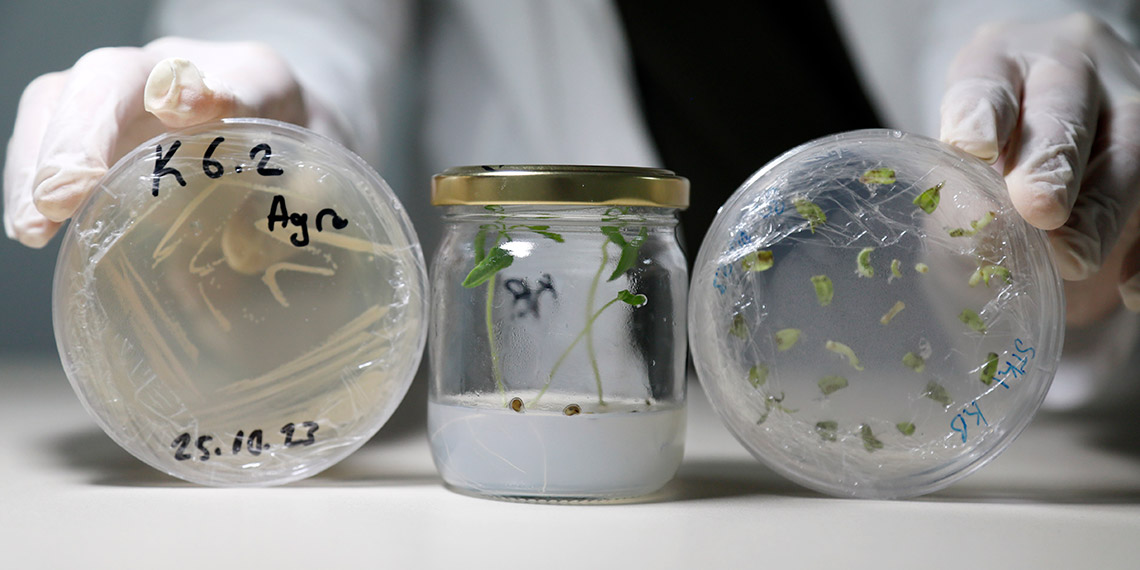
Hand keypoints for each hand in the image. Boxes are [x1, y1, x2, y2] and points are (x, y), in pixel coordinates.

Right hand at [3, 37, 306, 247]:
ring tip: (35, 224)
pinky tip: (32, 226)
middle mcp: (183, 72)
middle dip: (88, 131)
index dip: (211, 92)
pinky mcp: (96, 125)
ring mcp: (130, 93)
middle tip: (68, 194)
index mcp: (259, 80)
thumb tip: (248, 251)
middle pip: (120, 76)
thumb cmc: (298, 164)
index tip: (186, 109)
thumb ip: (306, 208)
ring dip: (43, 159)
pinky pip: (48, 132)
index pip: (240, 80)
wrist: (281, 137)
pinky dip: (31, 179)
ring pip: (67, 96)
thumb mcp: (323, 185)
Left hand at [939, 13, 1139, 323]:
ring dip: (1101, 210)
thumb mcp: (963, 149)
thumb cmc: (990, 140)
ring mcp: (1123, 99)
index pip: (990, 76)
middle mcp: (1068, 66)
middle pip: (1066, 105)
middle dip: (1052, 161)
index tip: (972, 144)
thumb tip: (977, 232)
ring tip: (1073, 258)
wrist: (1041, 122)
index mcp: (1003, 59)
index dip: (983, 110)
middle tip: (1038, 210)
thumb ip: (962, 182)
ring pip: (1128, 145)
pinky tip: (1127, 288)